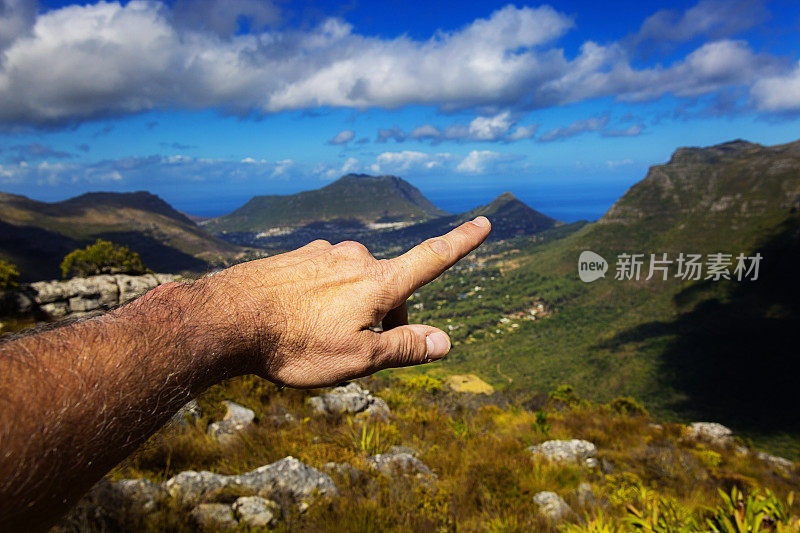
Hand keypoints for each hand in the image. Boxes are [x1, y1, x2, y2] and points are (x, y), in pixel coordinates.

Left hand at [198, 217, 490, 387]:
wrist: (226, 319)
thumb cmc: (295, 344)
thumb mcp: (358, 358)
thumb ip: (405, 348)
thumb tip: (446, 342)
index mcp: (379, 282)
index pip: (432, 259)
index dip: (462, 243)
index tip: (484, 223)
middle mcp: (356, 258)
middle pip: (390, 285)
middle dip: (385, 315)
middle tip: (354, 350)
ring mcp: (324, 254)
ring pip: (356, 283)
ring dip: (352, 307)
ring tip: (317, 337)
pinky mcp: (298, 258)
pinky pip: (325, 278)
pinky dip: (323, 298)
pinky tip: (296, 319)